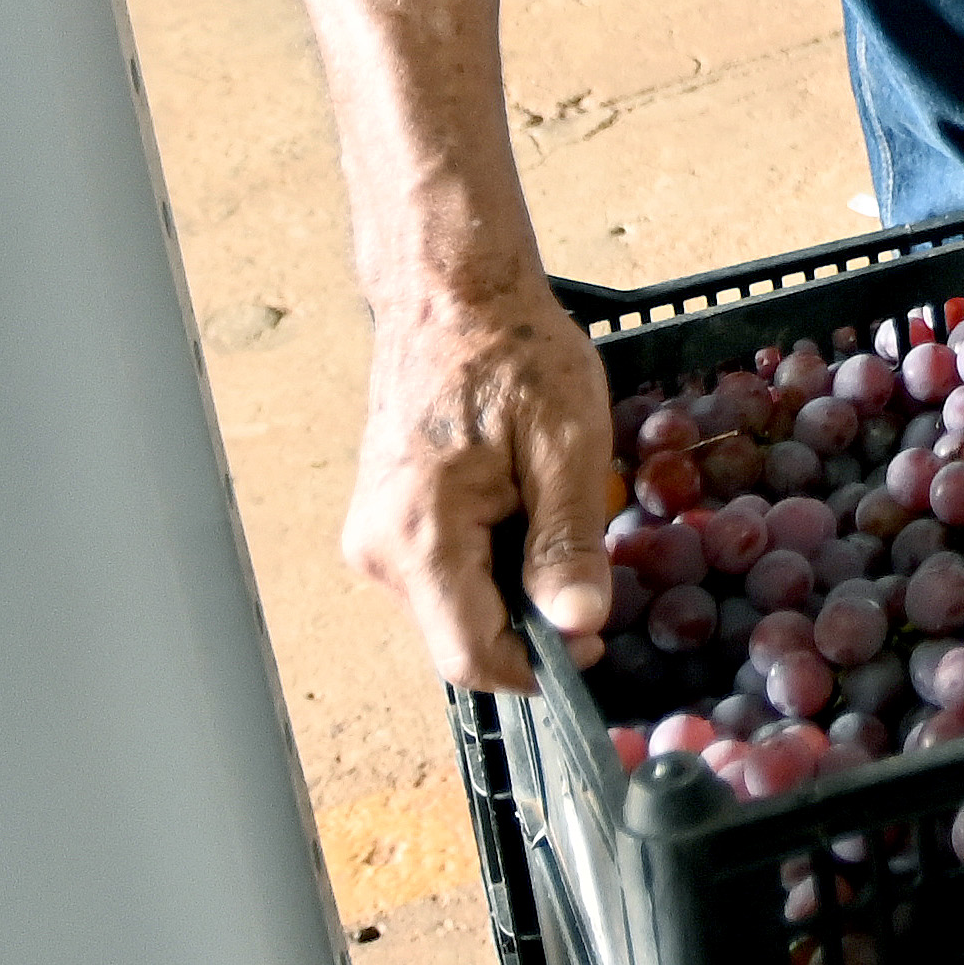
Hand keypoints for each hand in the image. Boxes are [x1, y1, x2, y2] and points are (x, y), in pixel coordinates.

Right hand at [341, 261, 618, 692]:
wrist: (452, 297)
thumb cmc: (513, 356)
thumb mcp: (567, 445)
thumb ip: (569, 541)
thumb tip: (579, 623)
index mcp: (419, 538)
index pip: (470, 656)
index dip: (536, 666)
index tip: (591, 643)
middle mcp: (378, 551)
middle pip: (461, 636)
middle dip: (528, 620)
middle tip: (580, 557)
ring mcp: (372, 538)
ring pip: (453, 607)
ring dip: (509, 586)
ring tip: (542, 511)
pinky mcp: (381, 523)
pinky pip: (440, 575)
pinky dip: (487, 562)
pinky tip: (515, 507)